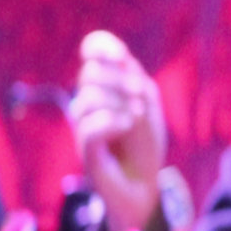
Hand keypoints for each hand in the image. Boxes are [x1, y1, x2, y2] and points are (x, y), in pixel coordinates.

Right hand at [69, 29, 167, 230]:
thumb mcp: (147, 103)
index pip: (92, 51)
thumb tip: (120, 61)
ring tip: (136, 117)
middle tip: (141, 99)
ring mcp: (84, 127)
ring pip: (88, 98)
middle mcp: (89, 103)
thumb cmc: (145, 142)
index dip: (100, 47)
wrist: (144, 183)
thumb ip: (133, 78)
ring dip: (119, 103)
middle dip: (120, 81)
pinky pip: (89, 126)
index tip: (120, 56)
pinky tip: (125, 127)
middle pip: (89, 74)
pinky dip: (112, 122)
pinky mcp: (85, 151)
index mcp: (105, 86)